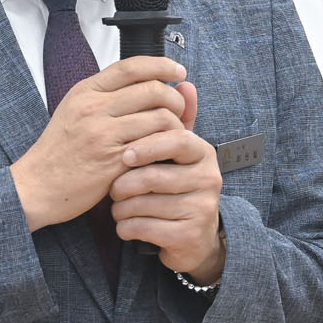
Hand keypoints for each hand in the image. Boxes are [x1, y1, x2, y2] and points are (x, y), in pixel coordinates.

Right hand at [10, 56, 189, 231]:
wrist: (37, 185)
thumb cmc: (60, 151)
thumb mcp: (75, 111)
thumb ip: (108, 97)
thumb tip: (148, 82)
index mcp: (85, 92)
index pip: (131, 66)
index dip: (161, 64)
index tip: (178, 70)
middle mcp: (94, 108)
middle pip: (152, 89)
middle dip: (175, 99)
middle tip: (179, 110)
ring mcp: (103, 134)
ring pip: (159, 117)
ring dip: (176, 125)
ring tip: (174, 135)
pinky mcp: (113, 161)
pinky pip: (154, 146)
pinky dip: (166, 147)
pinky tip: (164, 152)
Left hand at [109, 80, 223, 280]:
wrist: (193, 238)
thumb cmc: (175, 189)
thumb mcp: (177, 155)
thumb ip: (177, 120)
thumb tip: (185, 83)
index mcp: (203, 153)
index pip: (177, 139)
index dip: (147, 145)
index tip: (124, 154)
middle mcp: (209, 179)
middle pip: (155, 175)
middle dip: (125, 183)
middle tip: (113, 187)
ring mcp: (202, 208)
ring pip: (144, 204)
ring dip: (121, 208)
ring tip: (118, 206)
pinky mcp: (189, 235)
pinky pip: (144, 227)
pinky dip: (126, 227)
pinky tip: (125, 225)